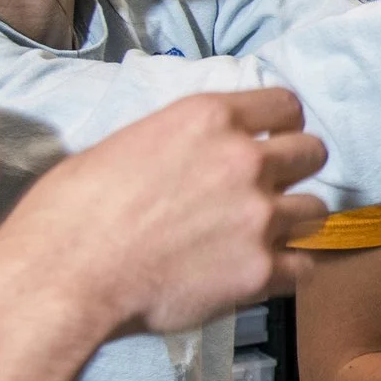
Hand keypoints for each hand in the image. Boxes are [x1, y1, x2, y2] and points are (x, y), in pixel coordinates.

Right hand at [0, 89, 327, 337]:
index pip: (286, 105)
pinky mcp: (259, 270)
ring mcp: (258, 217)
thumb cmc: (73, 211)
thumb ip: (180, 144)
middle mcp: (244, 160)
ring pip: (316, 211)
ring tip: (260, 236)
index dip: (283, 125)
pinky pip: (303, 268)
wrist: (64, 275)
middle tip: (269, 190)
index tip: (274, 141)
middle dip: (295, 170)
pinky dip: (285, 272)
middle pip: (313, 153)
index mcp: (208, 118)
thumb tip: (193, 156)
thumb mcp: (126, 145)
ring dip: (292, 222)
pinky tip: (256, 274)